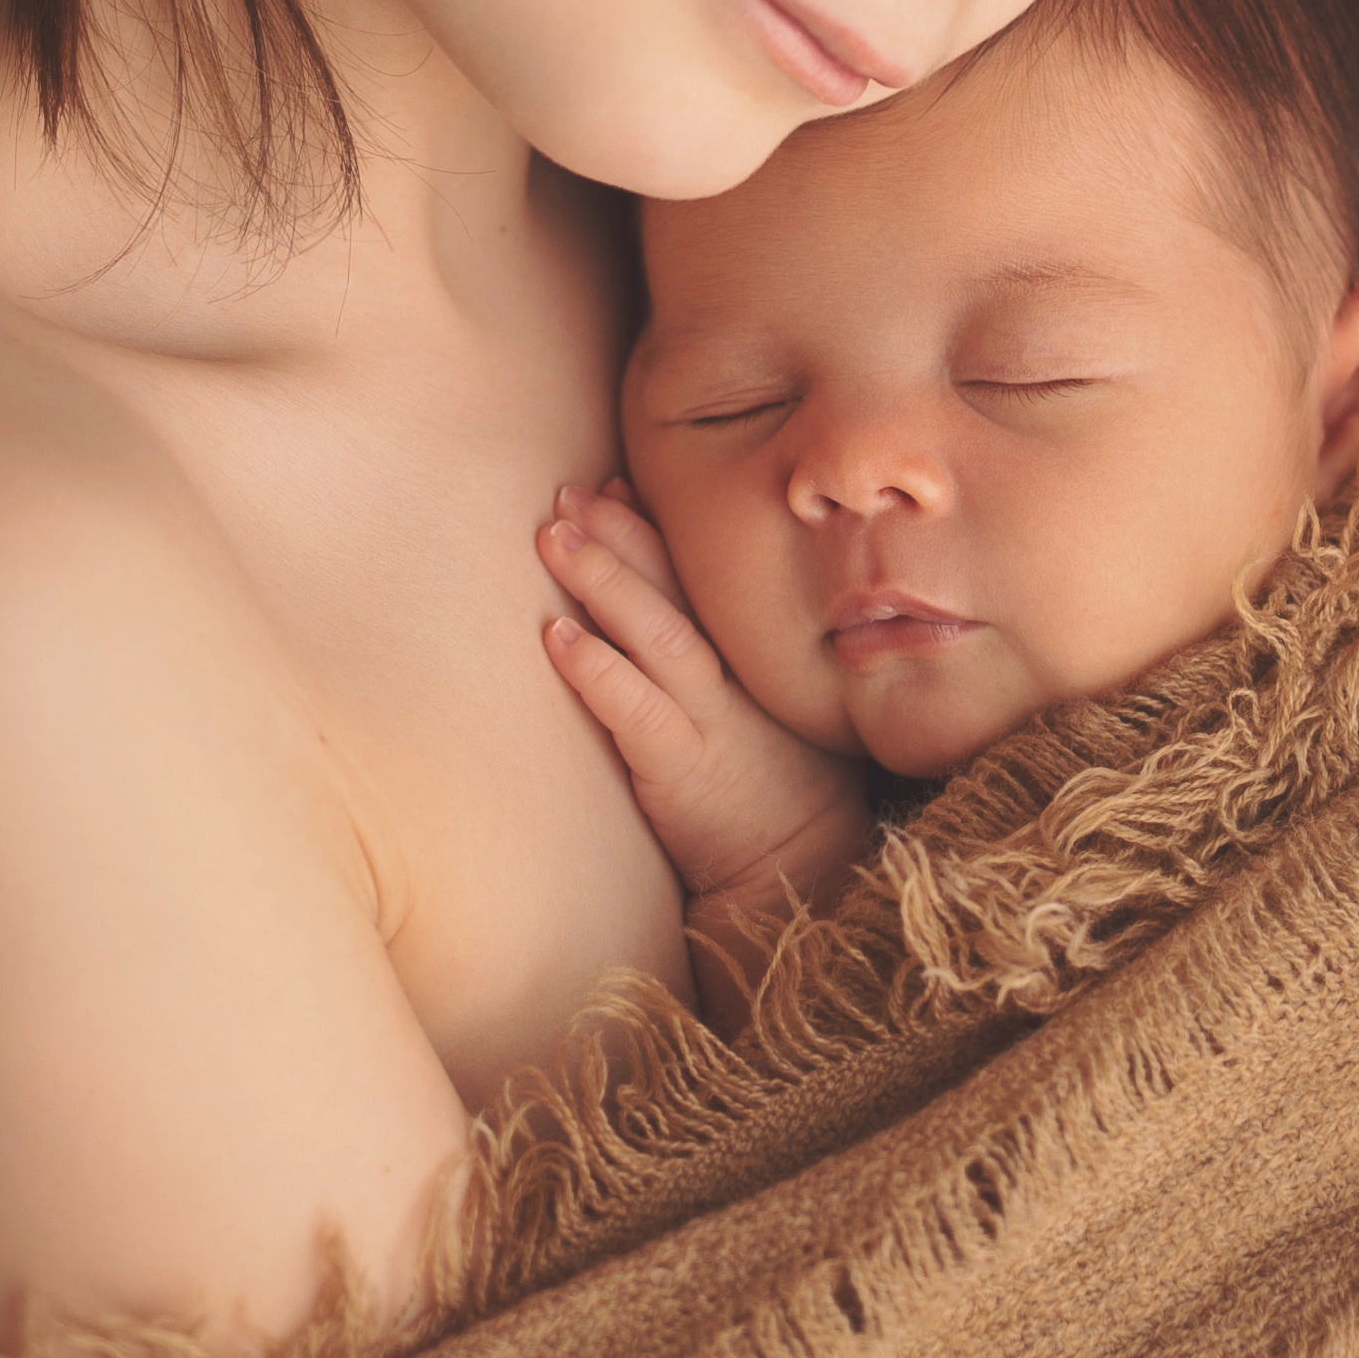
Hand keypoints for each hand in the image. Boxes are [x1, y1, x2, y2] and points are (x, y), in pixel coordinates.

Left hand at [537, 483, 870, 935]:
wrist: (802, 874)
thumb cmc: (775, 788)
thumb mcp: (760, 708)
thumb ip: (721, 657)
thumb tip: (662, 598)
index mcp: (751, 657)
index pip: (700, 574)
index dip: (652, 524)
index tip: (610, 483)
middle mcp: (734, 676)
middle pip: (676, 586)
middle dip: (620, 533)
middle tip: (568, 493)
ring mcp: (713, 720)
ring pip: (656, 633)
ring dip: (605, 579)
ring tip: (555, 537)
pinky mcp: (684, 770)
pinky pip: (638, 711)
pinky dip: (599, 670)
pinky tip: (557, 637)